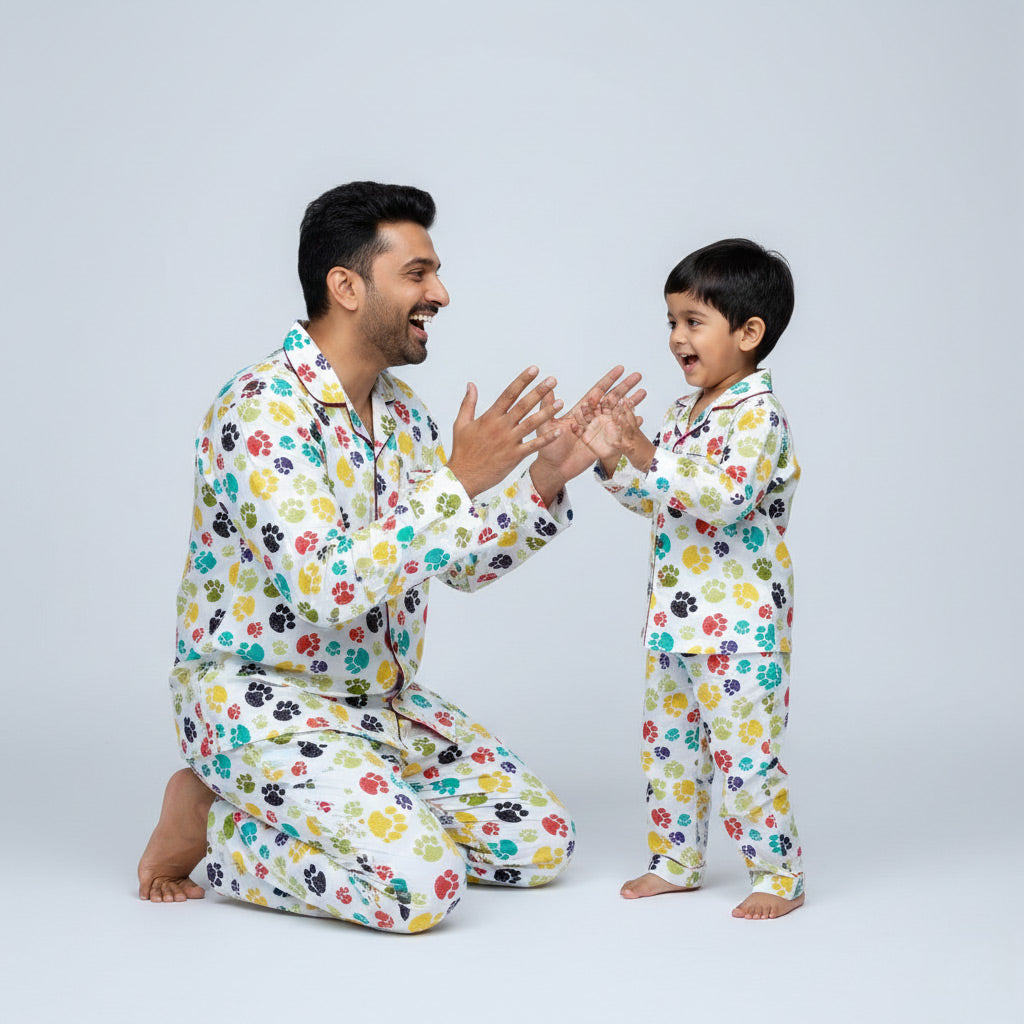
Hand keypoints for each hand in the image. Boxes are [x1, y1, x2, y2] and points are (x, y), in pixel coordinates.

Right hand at [447, 367, 561, 498]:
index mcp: (490, 417)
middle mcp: (501, 427)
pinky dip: (546, 439)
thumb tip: (471, 384)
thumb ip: (468, 403)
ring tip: (561, 402)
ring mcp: (508, 441)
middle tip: (553, 380)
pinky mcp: (514, 456)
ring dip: (547, 412)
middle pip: (523, 405)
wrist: (463, 476)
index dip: (522, 380)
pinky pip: (533, 446)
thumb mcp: (461, 423)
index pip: (509, 394)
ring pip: (531, 423)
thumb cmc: (462, 451)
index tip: (534, 369)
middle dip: (539, 391)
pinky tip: (559, 431)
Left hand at [531, 366, 645, 501]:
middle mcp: (593, 418)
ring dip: (631, 403)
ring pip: (619, 413)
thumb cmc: (548, 448)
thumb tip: (548, 386)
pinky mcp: (605, 444)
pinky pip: (620, 433)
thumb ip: (548, 407)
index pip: (598, 391)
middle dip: (625, 387)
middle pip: (612, 398)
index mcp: (581, 411)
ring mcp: (600, 430)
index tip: (620, 369)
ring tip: (643, 392)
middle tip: (637, 375)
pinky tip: (640, 418)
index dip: (609, 380)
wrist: (555, 469)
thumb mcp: (546, 426)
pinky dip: (630, 425)